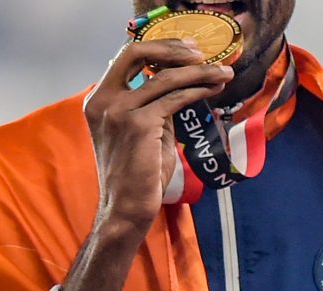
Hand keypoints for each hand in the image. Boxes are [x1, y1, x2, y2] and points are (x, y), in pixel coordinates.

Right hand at [60, 39, 233, 290]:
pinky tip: (214, 90)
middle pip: (136, 51)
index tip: (187, 51)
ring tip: (224, 74)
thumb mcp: (145, 132)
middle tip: (203, 54)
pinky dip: (198, 90)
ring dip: (199, 71)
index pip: (126, 57)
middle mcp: (103, 99)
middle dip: (173, 48)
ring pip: (165, 76)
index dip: (159, 48)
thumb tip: (183, 86)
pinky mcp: (138, 124)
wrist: (127, 210)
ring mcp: (118, 110)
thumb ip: (156, 106)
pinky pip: (175, 98)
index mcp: (99, 99)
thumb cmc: (138, 176)